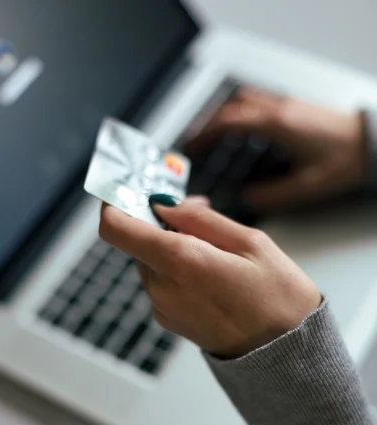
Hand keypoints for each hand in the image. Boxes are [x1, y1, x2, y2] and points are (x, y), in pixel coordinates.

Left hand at [99, 198, 320, 358]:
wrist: (287, 357)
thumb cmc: (279, 299)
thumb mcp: (251, 243)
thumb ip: (201, 219)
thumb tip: (165, 205)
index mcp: (181, 263)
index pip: (116, 228)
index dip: (115, 203)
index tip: (130, 189)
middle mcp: (162, 288)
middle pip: (136, 241)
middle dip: (160, 222)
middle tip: (198, 214)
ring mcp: (163, 308)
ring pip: (149, 261)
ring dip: (170, 246)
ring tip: (215, 251)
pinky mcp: (169, 321)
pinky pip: (161, 282)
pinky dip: (176, 269)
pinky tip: (211, 273)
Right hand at [190, 89, 365, 210]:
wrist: (370, 143)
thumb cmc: (344, 160)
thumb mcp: (306, 186)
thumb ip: (273, 195)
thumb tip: (247, 199)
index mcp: (276, 125)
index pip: (228, 122)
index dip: (204, 135)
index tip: (191, 147)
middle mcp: (278, 110)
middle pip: (231, 107)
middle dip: (207, 124)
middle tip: (194, 143)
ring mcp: (285, 105)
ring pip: (243, 101)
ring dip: (223, 115)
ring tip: (211, 135)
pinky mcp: (292, 108)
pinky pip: (257, 102)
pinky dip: (240, 113)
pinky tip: (240, 128)